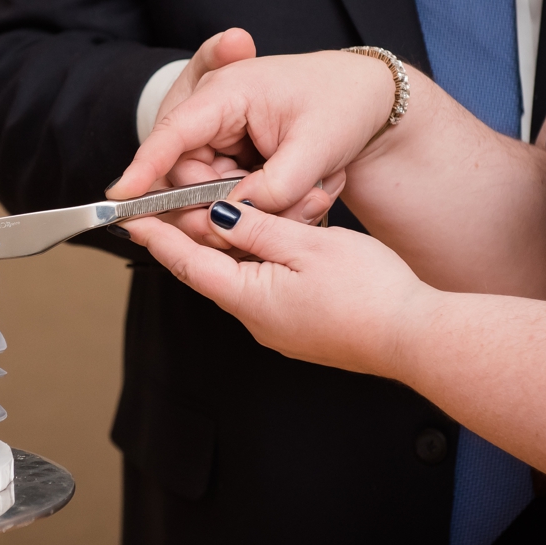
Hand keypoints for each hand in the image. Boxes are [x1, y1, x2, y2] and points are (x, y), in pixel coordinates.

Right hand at [112, 48, 398, 233]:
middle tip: (278, 214)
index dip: (144, 168)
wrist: (369, 97)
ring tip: (309, 196)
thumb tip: (235, 218)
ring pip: (204, 194)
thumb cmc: (344, 104)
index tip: (120, 197)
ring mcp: (217, 135)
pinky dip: (254, 205)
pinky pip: (222, 195)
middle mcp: (211, 112)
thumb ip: (273, 189)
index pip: (173, 133)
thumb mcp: (317, 149)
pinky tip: (297, 195)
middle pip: (185, 177)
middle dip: (221, 207)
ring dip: (247, 209)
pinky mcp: (227, 156)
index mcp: (227, 92)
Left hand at [121, 198, 443, 379]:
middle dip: (191, 237)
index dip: (158, 236)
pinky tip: (271, 243)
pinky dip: (259, 262)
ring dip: (230, 248)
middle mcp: (255, 319)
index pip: (187, 262)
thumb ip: (258, 229)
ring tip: (221, 214)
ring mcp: (277, 328)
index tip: (131, 216)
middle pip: (210, 271)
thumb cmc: (369, 294)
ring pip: (241, 278)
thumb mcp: (309, 246)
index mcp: (248, 298)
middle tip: (171, 206)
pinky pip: (267, 289)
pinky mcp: (299, 328)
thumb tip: (219, 217)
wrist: (414, 338)